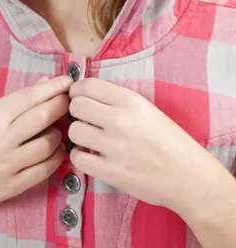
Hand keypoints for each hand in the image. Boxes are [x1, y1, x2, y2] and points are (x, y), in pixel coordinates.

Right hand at [0, 74, 72, 212]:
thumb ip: (17, 99)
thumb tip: (47, 83)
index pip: (30, 97)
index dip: (53, 87)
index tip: (68, 81)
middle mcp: (0, 139)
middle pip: (44, 116)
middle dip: (61, 105)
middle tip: (69, 102)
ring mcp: (7, 164)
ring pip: (48, 144)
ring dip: (59, 134)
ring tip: (57, 130)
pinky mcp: (13, 186)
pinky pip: (45, 169)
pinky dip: (56, 157)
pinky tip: (55, 150)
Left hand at [68, 78, 216, 214]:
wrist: (189, 176)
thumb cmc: (169, 141)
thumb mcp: (146, 109)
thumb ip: (117, 100)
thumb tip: (84, 94)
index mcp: (130, 100)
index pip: (88, 85)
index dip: (77, 91)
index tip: (78, 97)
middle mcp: (120, 120)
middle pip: (76, 106)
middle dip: (76, 112)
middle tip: (85, 119)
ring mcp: (115, 147)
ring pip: (74, 131)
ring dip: (78, 135)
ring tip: (89, 139)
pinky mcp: (111, 172)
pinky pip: (77, 158)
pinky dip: (80, 157)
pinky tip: (90, 156)